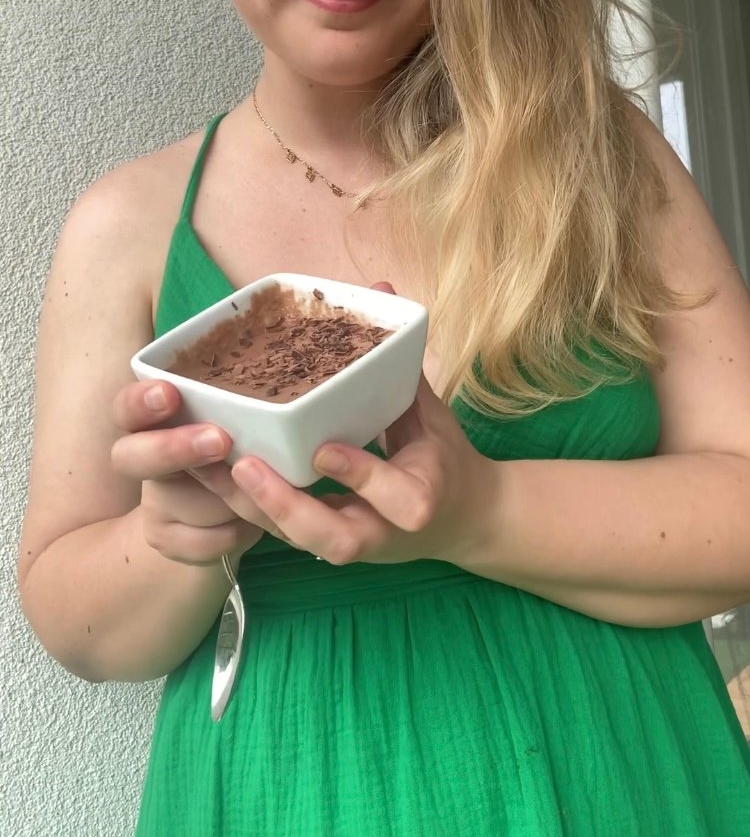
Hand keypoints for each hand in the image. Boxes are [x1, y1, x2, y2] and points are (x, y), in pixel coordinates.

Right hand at [110, 380, 267, 564]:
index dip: (140, 401)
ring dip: (225, 498)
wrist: (225, 510)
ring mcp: (153, 503)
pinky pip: (204, 538)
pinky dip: (234, 531)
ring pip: (179, 503)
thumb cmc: (236, 447)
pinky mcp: (165, 540)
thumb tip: (272, 397)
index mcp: (155, 419)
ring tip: (259, 486)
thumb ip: (237, 412)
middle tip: (219, 441)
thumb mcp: (237, 424)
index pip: (128, 407)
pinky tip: (249, 522)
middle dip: (170, 450)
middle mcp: (144, 459)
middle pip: (128, 457)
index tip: (169, 394)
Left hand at [190, 284, 493, 566]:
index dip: (360, 474)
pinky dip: (247, 509)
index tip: (324, 449)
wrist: (462, 521)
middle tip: (245, 465)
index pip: (395, 496)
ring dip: (252, 509)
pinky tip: (211, 477)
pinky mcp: (325, 546)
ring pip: (299, 543)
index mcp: (421, 499)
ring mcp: (353, 546)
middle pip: (334, 540)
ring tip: (210, 469)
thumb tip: (382, 290)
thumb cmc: (444, 458)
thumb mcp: (432, 412)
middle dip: (286, 506)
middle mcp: (384, 533)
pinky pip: (283, 537)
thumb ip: (401, 359)